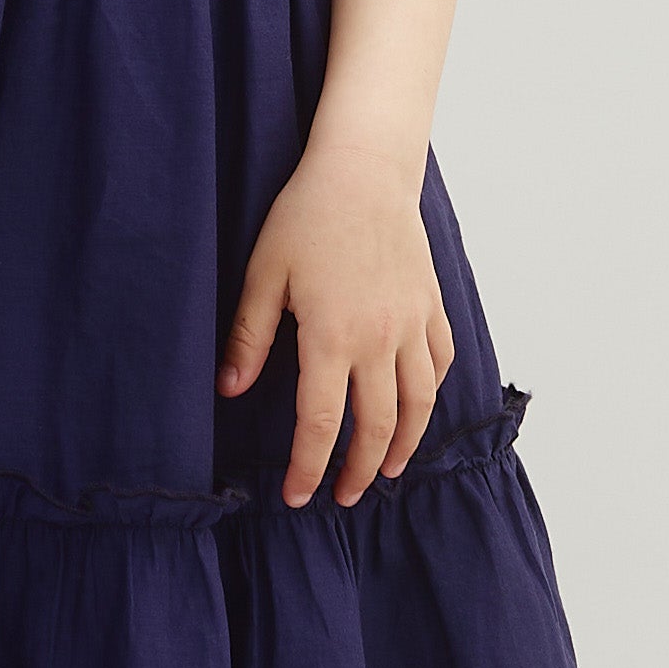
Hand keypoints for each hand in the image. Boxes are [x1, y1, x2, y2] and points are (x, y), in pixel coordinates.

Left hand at [219, 146, 455, 508]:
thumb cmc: (307, 215)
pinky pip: (440, 363)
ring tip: (385, 471)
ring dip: (404, 445)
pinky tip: (417, 409)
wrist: (363, 170)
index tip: (297, 497)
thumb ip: (249, 337)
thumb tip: (229, 390)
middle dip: (357, 470)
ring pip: (419, 404)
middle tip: (341, 497)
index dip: (309, 467)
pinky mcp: (431, 305)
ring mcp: (412, 323)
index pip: (322, 423)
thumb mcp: (263, 274)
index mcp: (333, 336)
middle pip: (377, 425)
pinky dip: (431, 393)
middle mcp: (380, 338)